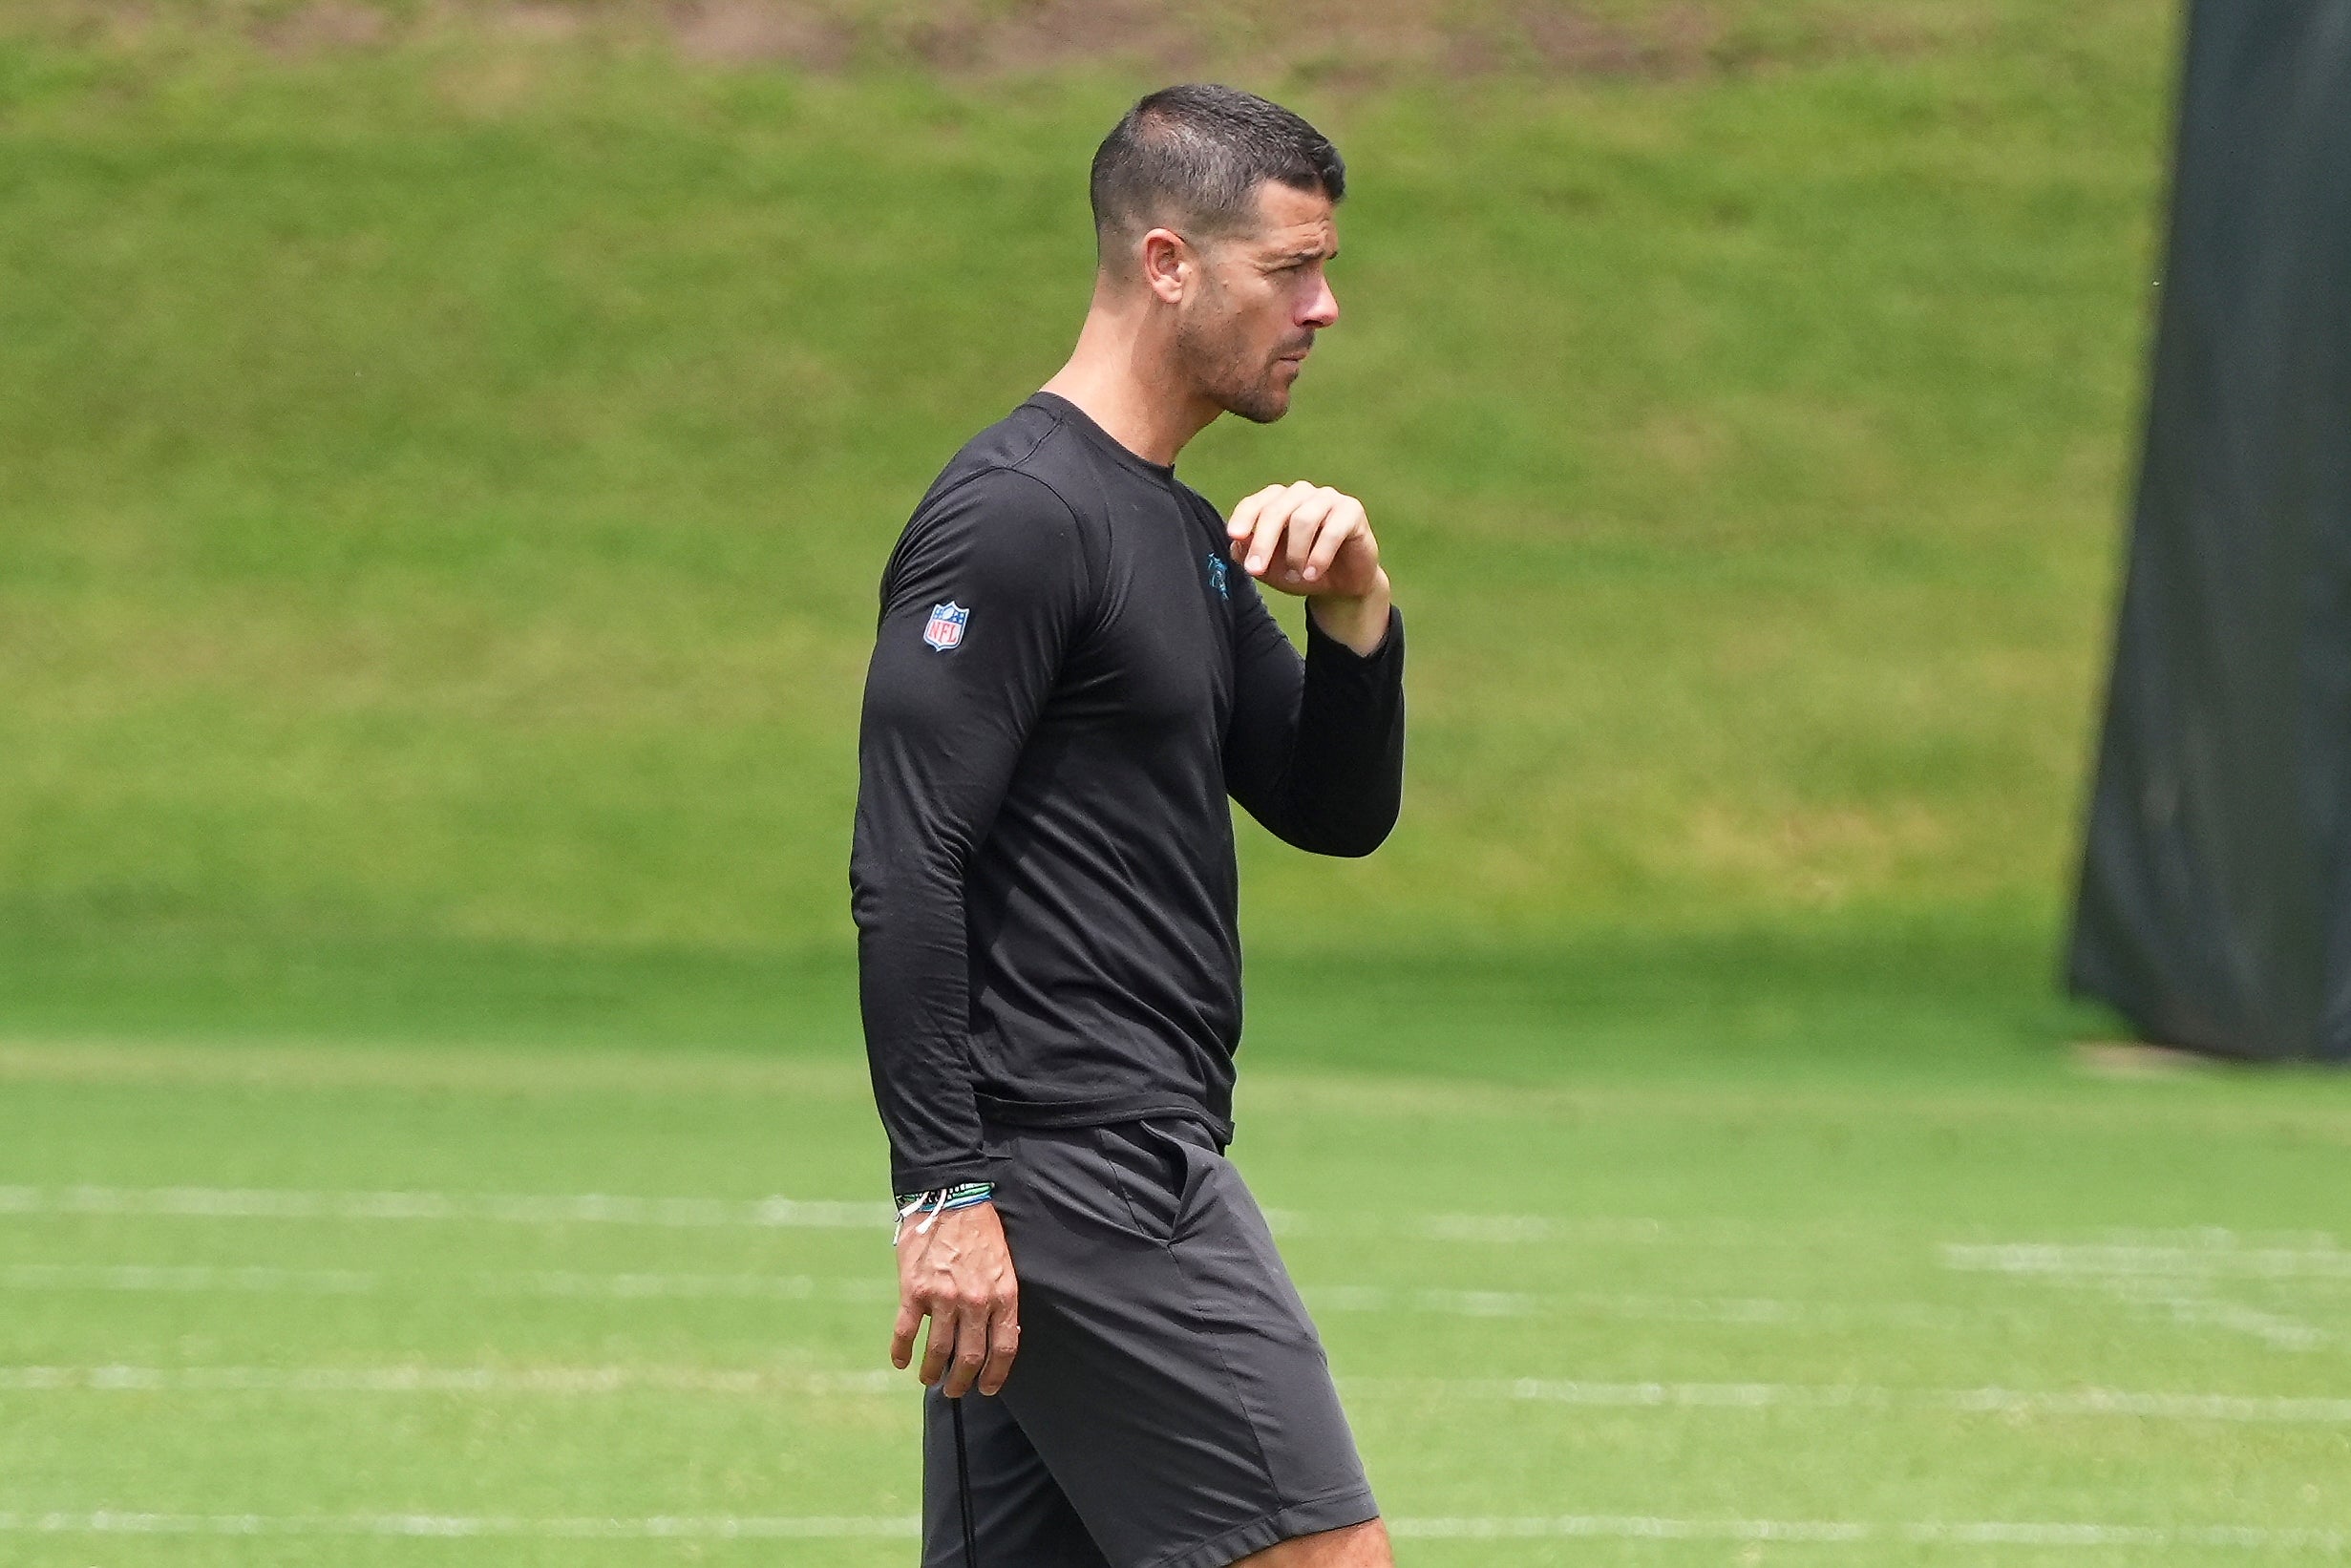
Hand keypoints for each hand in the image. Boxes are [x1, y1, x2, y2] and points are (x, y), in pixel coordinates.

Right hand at [891, 1202, 1018, 1397]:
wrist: (951, 1196)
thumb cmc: (981, 1230)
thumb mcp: (1004, 1264)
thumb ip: (1000, 1299)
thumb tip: (999, 1333)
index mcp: (1002, 1295)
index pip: (1003, 1348)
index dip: (996, 1375)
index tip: (988, 1389)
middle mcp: (975, 1301)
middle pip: (970, 1357)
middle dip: (962, 1382)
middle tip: (955, 1390)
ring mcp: (943, 1297)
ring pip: (938, 1351)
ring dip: (932, 1372)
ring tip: (929, 1379)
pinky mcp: (915, 1289)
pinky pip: (906, 1331)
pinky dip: (901, 1351)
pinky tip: (900, 1361)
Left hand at [1226, 482, 1392, 654]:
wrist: (1342, 586)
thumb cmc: (1303, 571)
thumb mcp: (1272, 569)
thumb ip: (1251, 555)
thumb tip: (1236, 545)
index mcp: (1278, 501)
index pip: (1256, 503)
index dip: (1243, 518)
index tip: (1235, 536)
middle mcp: (1301, 494)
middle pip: (1276, 510)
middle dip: (1263, 542)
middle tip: (1256, 569)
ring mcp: (1328, 499)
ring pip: (1303, 519)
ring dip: (1295, 553)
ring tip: (1296, 576)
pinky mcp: (1352, 511)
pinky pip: (1332, 530)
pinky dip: (1319, 556)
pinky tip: (1313, 573)